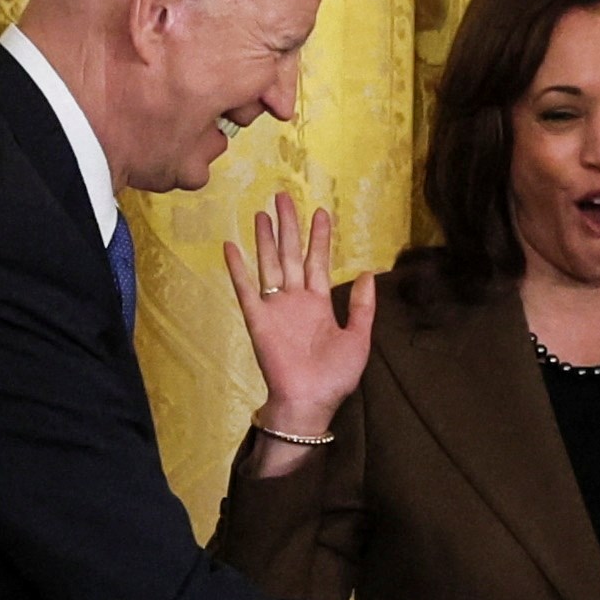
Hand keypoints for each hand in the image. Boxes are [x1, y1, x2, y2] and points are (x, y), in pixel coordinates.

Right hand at [223, 190, 369, 460]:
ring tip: (262, 213)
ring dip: (266, 239)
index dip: (320, 238)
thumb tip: (368, 273)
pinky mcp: (258, 320)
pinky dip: (238, 269)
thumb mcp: (359, 339)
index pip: (318, 262)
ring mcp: (276, 309)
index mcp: (319, 304)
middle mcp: (296, 301)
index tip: (322, 212)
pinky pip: (246, 290)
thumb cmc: (335, 378)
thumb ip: (362, 307)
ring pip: (270, 265)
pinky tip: (231, 246)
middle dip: (289, 226)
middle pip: (291, 254)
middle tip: (284, 196)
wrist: (310, 403)